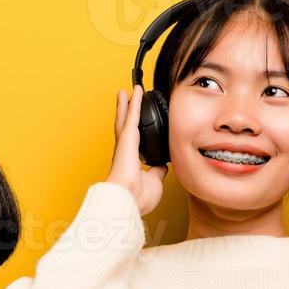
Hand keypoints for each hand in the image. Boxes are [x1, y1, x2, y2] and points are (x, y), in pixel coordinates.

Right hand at [107, 84, 167, 214]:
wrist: (129, 198)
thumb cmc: (138, 197)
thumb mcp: (155, 181)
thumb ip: (158, 171)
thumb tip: (163, 166)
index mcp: (131, 161)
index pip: (134, 142)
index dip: (135, 132)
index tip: (135, 125)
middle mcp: (125, 150)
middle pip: (126, 126)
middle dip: (126, 113)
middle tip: (126, 100)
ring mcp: (125, 142)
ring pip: (126, 117)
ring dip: (127, 104)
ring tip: (126, 92)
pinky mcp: (128, 136)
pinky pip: (134, 114)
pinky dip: (135, 101)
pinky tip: (137, 90)